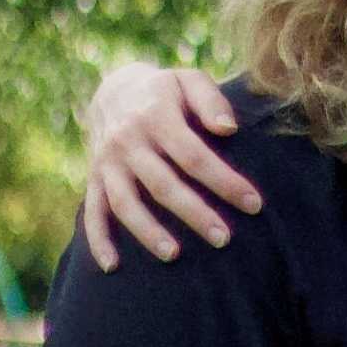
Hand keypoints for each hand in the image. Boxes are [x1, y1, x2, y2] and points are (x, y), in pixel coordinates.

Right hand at [77, 64, 254, 269]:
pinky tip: (112, 266)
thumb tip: (229, 129)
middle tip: (224, 239)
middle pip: (162, 184)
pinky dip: (98, 239)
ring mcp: (107, 162)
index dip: (225, 181)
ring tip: (174, 256)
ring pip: (125, 203)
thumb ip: (210, 100)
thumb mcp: (188, 79)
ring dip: (147, 231)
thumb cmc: (166, 90)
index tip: (254, 204)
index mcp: (156, 117)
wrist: (113, 89)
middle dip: (193, 214)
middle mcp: (127, 142)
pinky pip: (92, 211)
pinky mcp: (94, 178)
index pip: (194, 156)